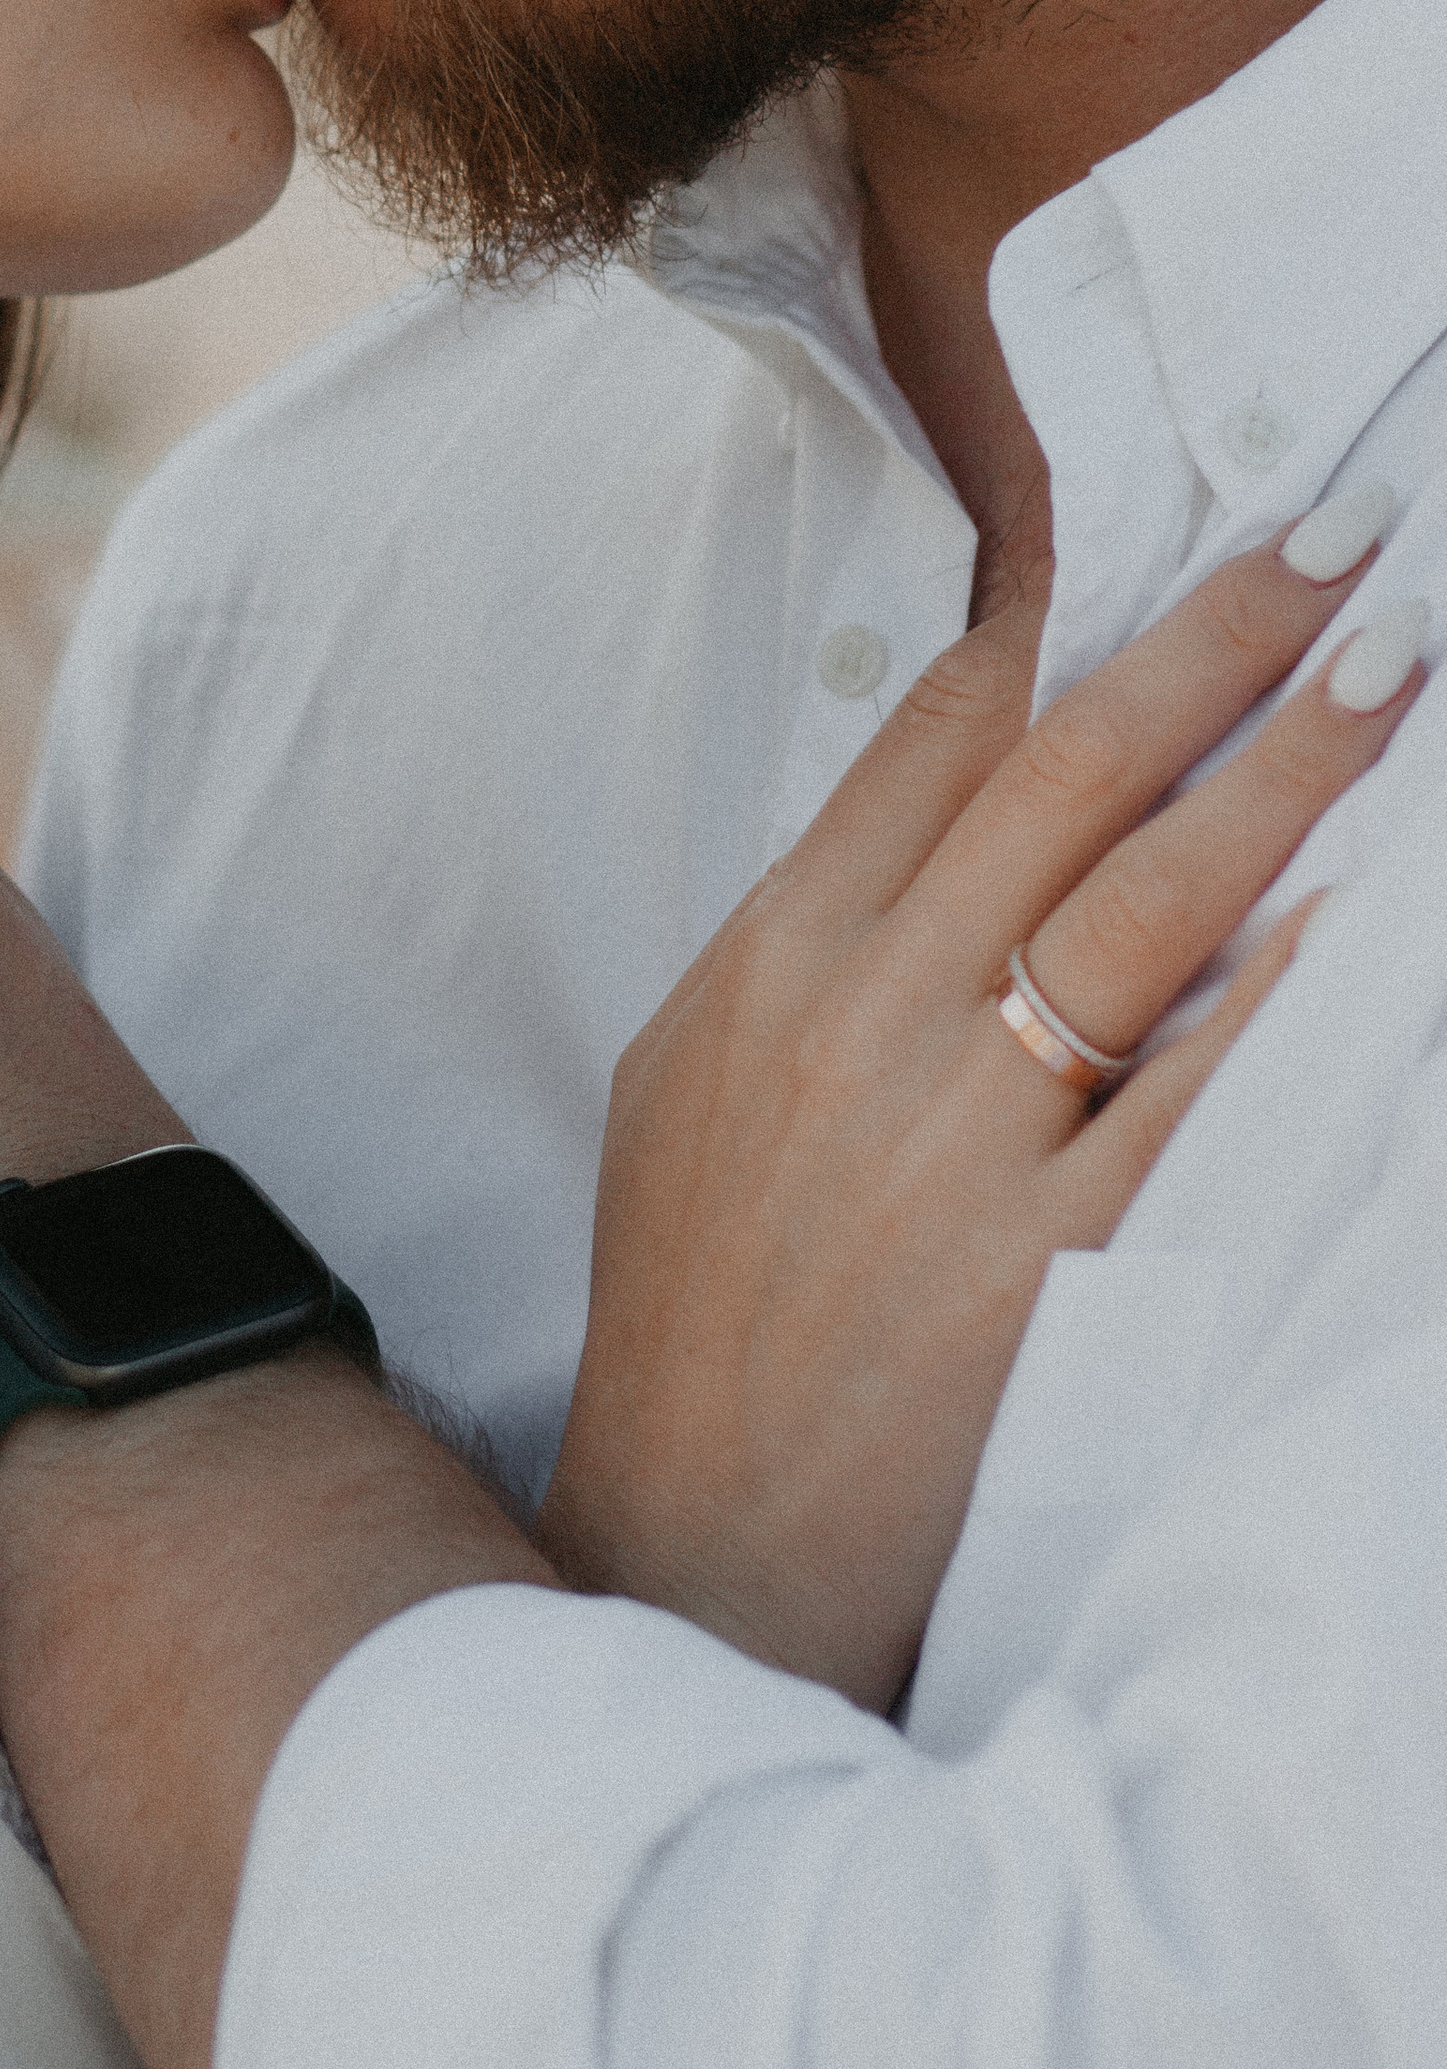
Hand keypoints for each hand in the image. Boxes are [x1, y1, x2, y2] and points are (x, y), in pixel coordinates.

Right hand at [542, 507, 1418, 1706]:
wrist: (698, 1548)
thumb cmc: (701, 1303)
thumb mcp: (691, 1073)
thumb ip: (811, 919)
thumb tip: (948, 769)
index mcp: (774, 957)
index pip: (938, 732)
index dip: (1071, 610)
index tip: (1181, 520)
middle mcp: (861, 1020)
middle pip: (1065, 773)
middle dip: (1218, 638)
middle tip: (1340, 533)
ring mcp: (954, 1141)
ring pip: (1145, 898)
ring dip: (1288, 763)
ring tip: (1395, 661)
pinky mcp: (1049, 1270)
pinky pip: (1191, 1097)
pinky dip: (1278, 990)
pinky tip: (1362, 906)